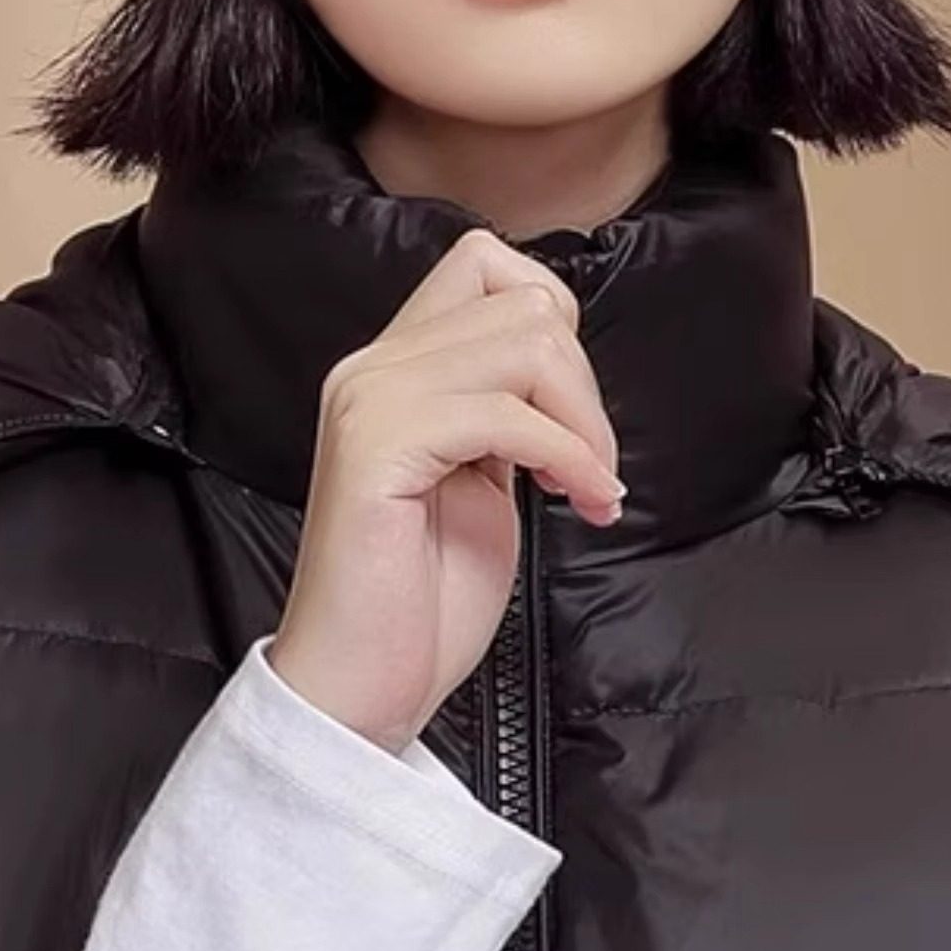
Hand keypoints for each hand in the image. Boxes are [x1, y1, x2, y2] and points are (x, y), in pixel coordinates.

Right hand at [269, 224, 623, 757]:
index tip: (570, 416)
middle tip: (592, 470)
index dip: (555, 324)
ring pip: (525, 344)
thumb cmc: (419, 601)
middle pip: (523, 301)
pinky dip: (568, 457)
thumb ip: (504, 412)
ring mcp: (368, 402)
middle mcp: (369, 369)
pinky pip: (506, 415)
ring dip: (584, 421)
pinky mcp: (377, 450)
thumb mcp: (479, 480)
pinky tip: (581, 503)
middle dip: (585, 385)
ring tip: (589, 490)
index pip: (486, 263)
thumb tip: (563, 367)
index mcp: (390, 370)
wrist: (358, 686)